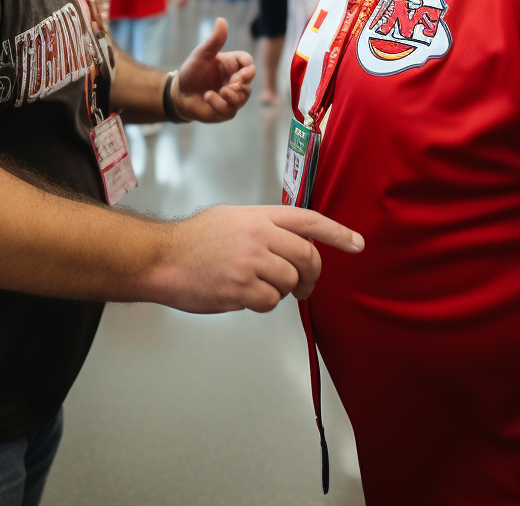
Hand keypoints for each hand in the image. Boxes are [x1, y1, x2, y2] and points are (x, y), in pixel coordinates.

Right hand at [156, 204, 363, 312]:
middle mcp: (258, 236)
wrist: (162, 258)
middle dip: (312, 274)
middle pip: (307, 256)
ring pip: (290, 281)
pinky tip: (245, 295)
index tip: (357, 244)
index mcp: (258, 216)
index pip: (308, 220)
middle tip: (305, 284)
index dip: (336, 233)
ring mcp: (250, 262)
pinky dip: (264, 303)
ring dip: (283, 290)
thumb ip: (263, 227)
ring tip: (261, 286)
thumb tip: (290, 243)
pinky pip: (271, 301)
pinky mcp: (241, 288)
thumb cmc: (193, 240)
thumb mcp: (232, 218)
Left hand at [173, 17, 254, 121]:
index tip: (240, 74)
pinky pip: (229, 110)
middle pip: (250, 83)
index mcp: (232, 66)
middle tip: (231, 84)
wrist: (179, 93)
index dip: (249, 70)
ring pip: (242, 99)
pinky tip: (207, 96)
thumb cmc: (192, 72)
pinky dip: (219, 103)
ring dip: (230, 95)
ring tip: (217, 91)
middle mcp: (235, 82)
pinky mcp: (225, 111)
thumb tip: (221, 20)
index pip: (249, 65)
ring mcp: (232, 98)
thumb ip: (215, 40)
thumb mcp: (202, 54)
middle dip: (241, 84)